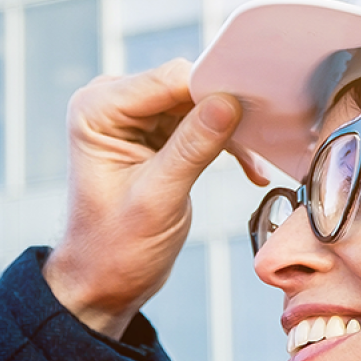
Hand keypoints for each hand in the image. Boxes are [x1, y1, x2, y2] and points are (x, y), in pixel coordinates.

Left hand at [44, 60, 244, 337]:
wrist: (103, 281)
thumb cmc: (114, 248)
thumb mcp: (157, 199)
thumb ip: (192, 148)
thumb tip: (228, 102)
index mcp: (96, 110)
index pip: (167, 79)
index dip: (212, 88)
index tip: (253, 105)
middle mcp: (110, 104)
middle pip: (184, 85)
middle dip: (224, 107)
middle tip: (264, 131)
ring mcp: (133, 117)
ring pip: (198, 102)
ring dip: (230, 129)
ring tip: (258, 159)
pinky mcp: (154, 134)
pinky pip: (199, 123)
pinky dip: (225, 143)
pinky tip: (250, 169)